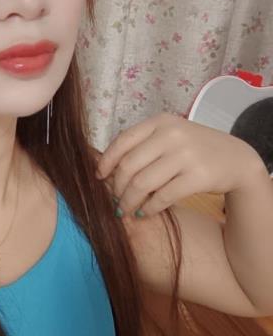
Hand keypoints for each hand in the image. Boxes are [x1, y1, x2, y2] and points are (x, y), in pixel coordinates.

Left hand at [94, 112, 265, 217]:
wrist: (236, 159)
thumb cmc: (194, 149)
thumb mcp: (170, 136)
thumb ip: (143, 145)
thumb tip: (104, 168)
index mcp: (160, 122)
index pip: (123, 141)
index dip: (106, 162)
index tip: (99, 177)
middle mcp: (172, 135)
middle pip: (129, 165)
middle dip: (117, 187)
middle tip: (115, 200)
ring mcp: (186, 155)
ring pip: (142, 183)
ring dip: (129, 201)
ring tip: (126, 210)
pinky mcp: (198, 177)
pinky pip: (162, 197)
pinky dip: (149, 208)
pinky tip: (145, 212)